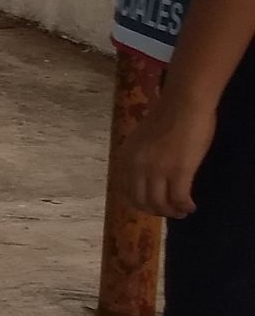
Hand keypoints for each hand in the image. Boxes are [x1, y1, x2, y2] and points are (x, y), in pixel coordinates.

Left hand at [118, 92, 215, 218]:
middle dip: (156, 211)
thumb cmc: (167, 117)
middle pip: (142, 201)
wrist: (184, 103)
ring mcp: (157, 170)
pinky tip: (191, 206)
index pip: (126, 191)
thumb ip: (140, 157)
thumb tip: (147, 176)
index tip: (151, 207)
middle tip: (169, 212)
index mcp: (125, 158)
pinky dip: (185, 206)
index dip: (139, 203)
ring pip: (160, 203)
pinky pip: (179, 198)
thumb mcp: (141, 140)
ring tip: (182, 211)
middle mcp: (137, 166)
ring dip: (172, 212)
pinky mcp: (179, 171)